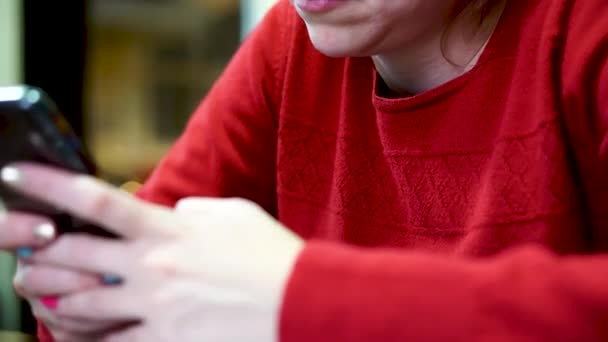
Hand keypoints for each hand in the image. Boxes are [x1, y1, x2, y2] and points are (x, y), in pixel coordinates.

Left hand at [1, 163, 303, 341]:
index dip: (52, 184)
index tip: (18, 174)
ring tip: (42, 297)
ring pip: (83, 303)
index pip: (99, 201)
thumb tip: (173, 212)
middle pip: (76, 254)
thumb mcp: (235, 214)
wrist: (298, 302)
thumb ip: (195, 210)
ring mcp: (156, 307)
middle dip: (39, 251)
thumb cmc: (270, 254)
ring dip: (56, 299)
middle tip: (22, 250)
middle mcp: (153, 266)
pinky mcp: (166, 341)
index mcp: (169, 230)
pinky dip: (94, 338)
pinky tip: (81, 335)